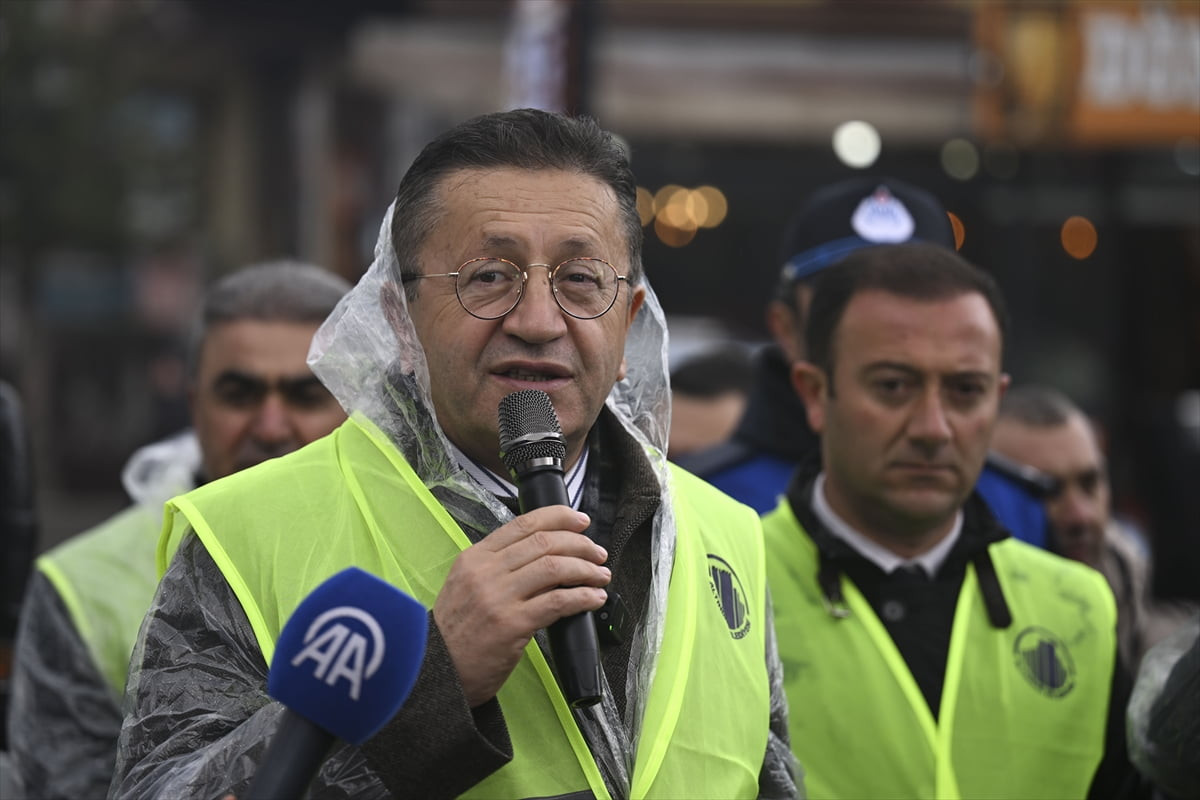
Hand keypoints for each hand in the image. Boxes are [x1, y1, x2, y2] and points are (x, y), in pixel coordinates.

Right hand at [433, 506, 609, 706]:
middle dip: (580, 545)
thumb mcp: (466, 586)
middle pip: (545, 542)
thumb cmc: (455, 632)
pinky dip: (583, 597)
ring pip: (555, 568)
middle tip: (597, 554)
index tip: (581, 520)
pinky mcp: (512, 624)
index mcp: (475, 557)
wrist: (436, 671)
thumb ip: (498, 567)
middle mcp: (485, 572)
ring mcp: (498, 597)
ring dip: (586, 570)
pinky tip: (594, 598)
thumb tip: (546, 556)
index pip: (523, 523)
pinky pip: (558, 601)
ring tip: (600, 576)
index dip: (559, 517)